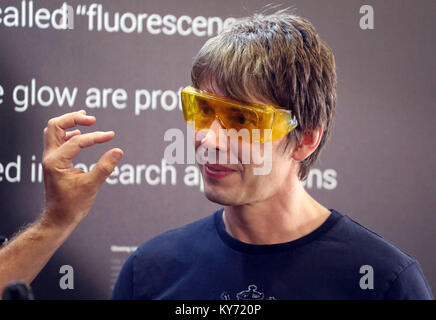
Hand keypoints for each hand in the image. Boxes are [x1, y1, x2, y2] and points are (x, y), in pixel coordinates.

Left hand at [40, 110, 122, 228]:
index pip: (77, 141)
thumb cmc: (72, 205)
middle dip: (73, 118)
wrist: (58, 218)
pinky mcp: (54, 162)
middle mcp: (49, 157)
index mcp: (56, 162)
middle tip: (92, 119)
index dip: (96, 137)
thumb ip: (105, 167)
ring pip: (54, 130)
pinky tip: (79, 135)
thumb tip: (118, 151)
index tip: (111, 136)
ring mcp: (50, 159)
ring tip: (86, 120)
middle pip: (55, 125)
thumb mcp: (91, 186)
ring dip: (69, 123)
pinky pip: (57, 139)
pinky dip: (68, 133)